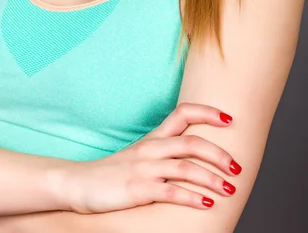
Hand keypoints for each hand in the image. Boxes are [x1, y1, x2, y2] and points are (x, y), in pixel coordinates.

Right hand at [64, 102, 241, 213]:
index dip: (208, 112)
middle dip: (219, 153)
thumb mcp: (140, 155)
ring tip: (229, 189)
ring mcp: (144, 168)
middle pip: (192, 141)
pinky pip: (171, 192)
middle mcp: (151, 148)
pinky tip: (207, 205)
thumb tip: (196, 156)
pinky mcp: (138, 189)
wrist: (78, 183)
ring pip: (186, 167)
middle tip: (237, 167)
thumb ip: (164, 151)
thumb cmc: (114, 172)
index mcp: (154, 137)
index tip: (229, 119)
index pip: (183, 113)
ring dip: (212, 178)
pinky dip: (192, 198)